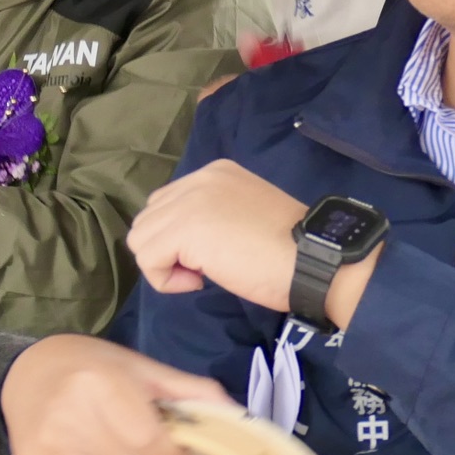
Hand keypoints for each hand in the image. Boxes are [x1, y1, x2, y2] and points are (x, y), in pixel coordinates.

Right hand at [1, 336, 228, 454]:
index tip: (172, 449)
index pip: (151, 444)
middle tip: (138, 447)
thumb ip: (189, 390)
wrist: (26, 372)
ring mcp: (48, 450)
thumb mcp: (141, 368)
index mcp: (102, 386)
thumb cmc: (93, 368)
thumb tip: (236, 413)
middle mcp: (70, 418)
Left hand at [127, 159, 311, 309]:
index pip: (167, 204)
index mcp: (215, 173)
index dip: (180, 239)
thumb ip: (212, 216)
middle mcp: (198, 178)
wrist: (314, 258)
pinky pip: (147, 259)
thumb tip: (181, 243)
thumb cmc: (289, 249)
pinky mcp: (184, 228)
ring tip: (201, 275)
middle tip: (205, 268)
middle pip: (149, 220)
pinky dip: (166, 280)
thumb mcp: (245, 217)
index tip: (215, 255)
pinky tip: (199, 282)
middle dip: (168, 250)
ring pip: (141, 239)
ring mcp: (189, 200)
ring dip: (165, 265)